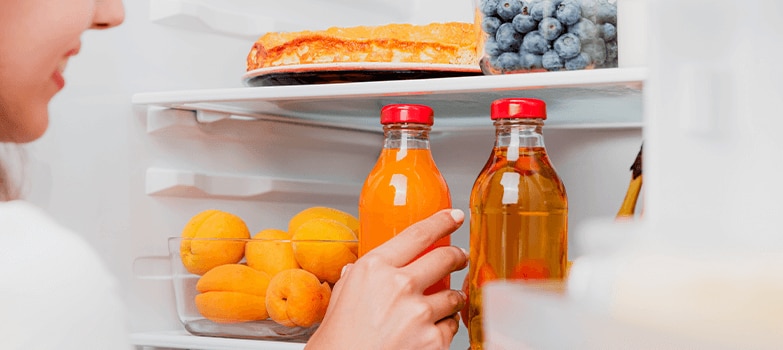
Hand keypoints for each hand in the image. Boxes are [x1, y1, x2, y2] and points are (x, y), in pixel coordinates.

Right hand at [305, 209, 468, 349]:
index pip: (418, 234)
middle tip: (459, 258)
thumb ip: (355, 278)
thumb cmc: (336, 341)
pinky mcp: (433, 340)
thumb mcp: (340, 297)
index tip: (454, 217)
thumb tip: (358, 270)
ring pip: (453, 296)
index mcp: (374, 269)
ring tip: (447, 302)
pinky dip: (445, 327)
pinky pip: (451, 326)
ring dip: (453, 298)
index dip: (442, 222)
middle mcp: (399, 285)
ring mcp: (419, 313)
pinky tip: (433, 330)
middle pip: (444, 259)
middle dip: (457, 257)